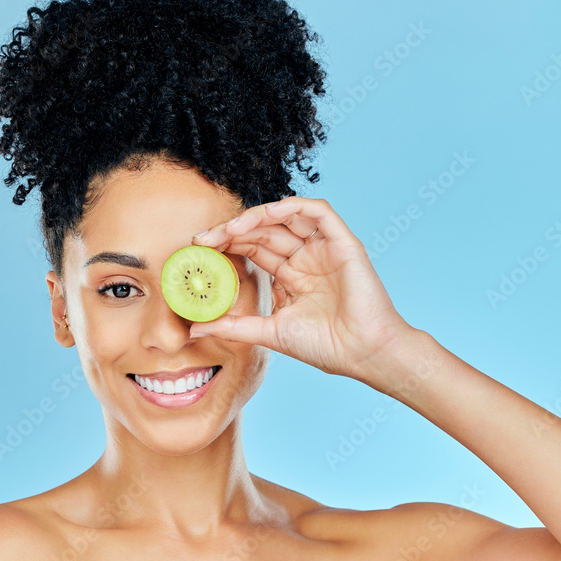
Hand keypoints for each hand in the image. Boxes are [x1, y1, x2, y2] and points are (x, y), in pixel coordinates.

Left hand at [189, 196, 411, 379]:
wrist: (364, 354)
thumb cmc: (327, 347)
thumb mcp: (270, 333)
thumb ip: (234, 326)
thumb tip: (196, 329)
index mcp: (291, 276)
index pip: (253, 248)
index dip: (226, 244)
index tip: (198, 249)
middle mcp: (306, 258)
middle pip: (264, 231)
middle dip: (232, 231)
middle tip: (203, 239)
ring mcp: (324, 248)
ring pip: (286, 217)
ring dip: (255, 217)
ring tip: (228, 230)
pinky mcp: (343, 242)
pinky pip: (317, 212)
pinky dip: (291, 207)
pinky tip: (265, 215)